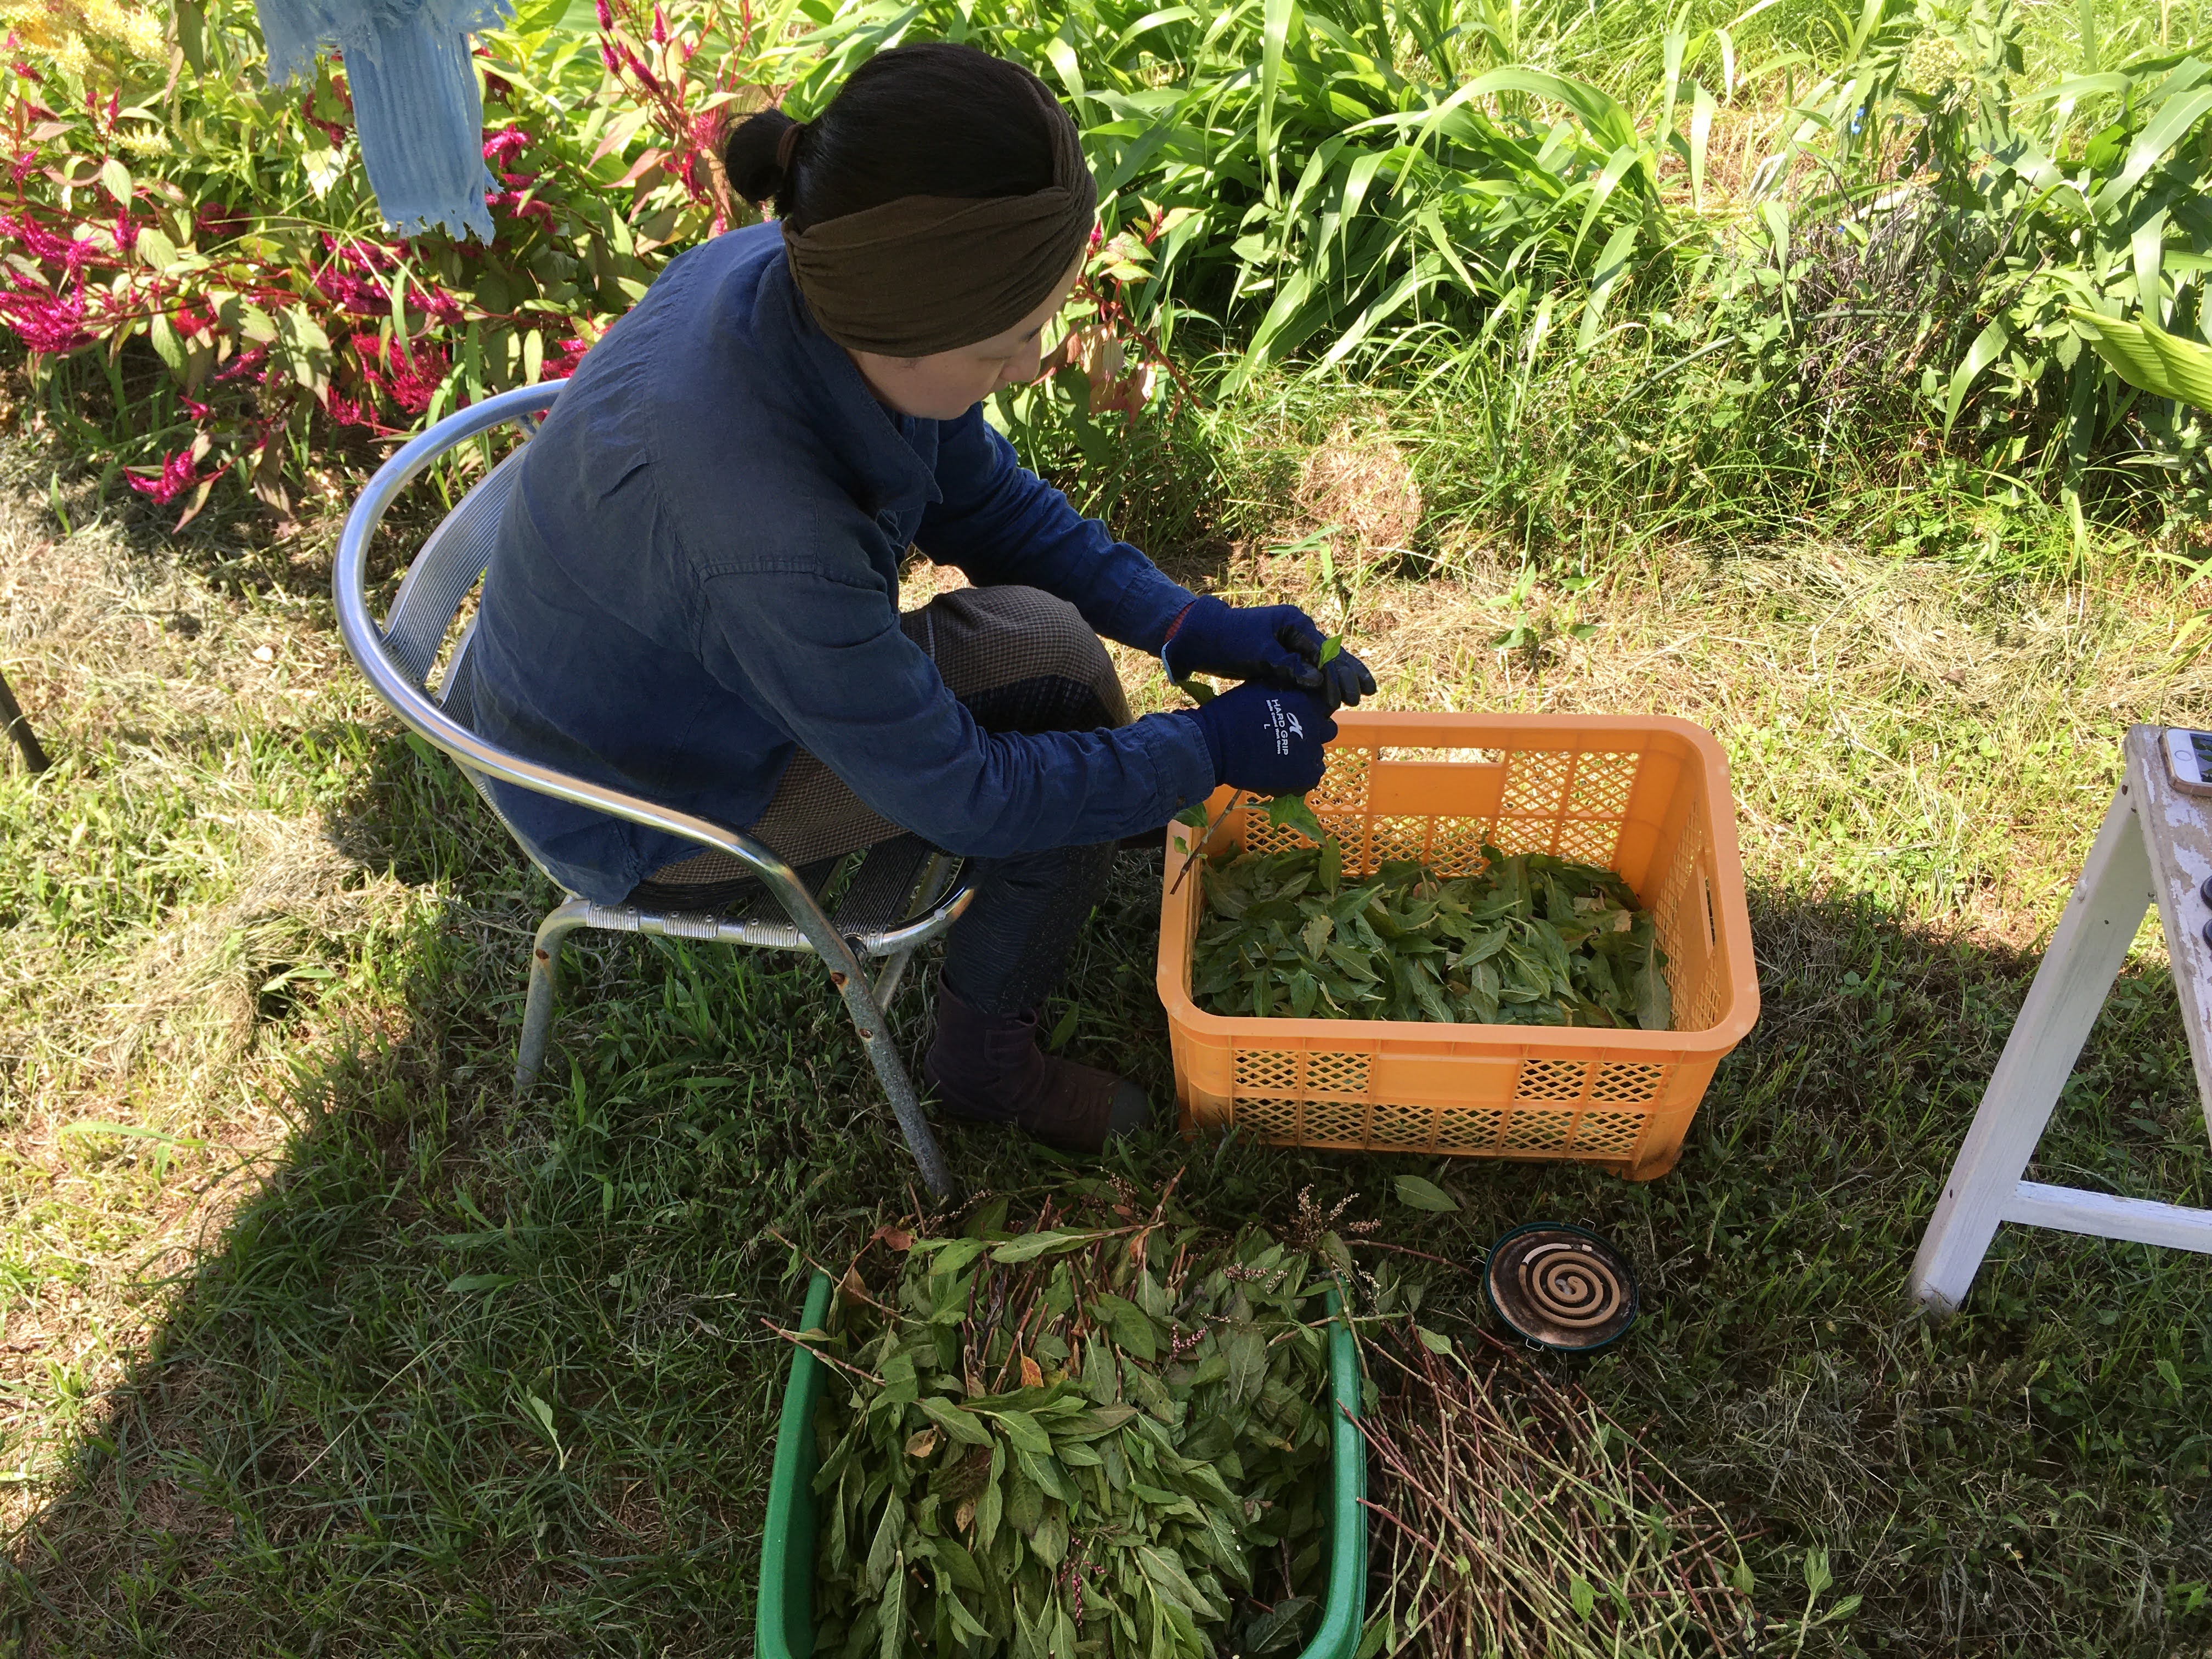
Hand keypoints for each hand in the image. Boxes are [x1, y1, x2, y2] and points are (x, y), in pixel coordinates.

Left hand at [1162, 595, 1376, 709]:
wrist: (1202, 637)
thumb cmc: (1228, 638)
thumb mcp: (1257, 651)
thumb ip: (1287, 665)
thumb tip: (1316, 680)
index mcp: (1295, 624)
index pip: (1325, 652)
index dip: (1338, 675)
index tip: (1348, 696)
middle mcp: (1298, 633)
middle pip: (1330, 655)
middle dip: (1349, 675)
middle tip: (1365, 695)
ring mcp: (1291, 646)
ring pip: (1322, 664)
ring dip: (1340, 679)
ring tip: (1362, 694)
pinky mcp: (1281, 660)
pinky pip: (1308, 672)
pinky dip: (1322, 684)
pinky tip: (1333, 696)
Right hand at [1184, 683, 1335, 797]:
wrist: (1216, 744)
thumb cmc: (1232, 712)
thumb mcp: (1259, 687)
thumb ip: (1283, 687)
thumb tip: (1292, 685)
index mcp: (1306, 702)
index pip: (1323, 706)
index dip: (1310, 711)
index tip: (1295, 716)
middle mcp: (1313, 726)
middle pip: (1326, 730)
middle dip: (1311, 732)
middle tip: (1290, 737)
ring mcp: (1311, 753)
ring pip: (1317, 754)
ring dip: (1304, 755)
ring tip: (1282, 758)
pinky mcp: (1305, 777)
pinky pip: (1312, 776)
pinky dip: (1301, 775)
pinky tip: (1283, 772)